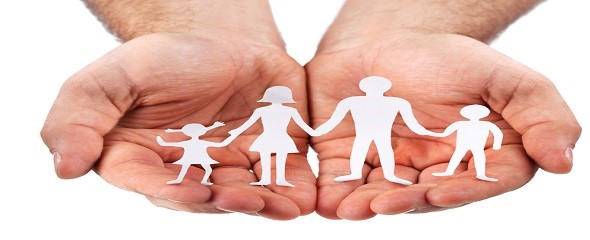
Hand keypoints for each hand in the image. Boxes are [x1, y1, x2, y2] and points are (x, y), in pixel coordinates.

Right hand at [40, 32, 314, 219]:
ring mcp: (234, 169)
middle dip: (227, 202)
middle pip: (209, 199)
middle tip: (243, 198)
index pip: (156, 186)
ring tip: (281, 206)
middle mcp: (191, 174)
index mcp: (146, 163)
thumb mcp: (111, 78)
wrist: (220, 37)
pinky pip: (285, 181)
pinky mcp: (273, 158)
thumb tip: (65, 167)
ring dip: (265, 205)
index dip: (176, 192)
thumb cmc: (162, 59)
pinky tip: (305, 200)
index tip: (196, 188)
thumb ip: (81, 118)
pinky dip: (296, 194)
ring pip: (250, 196)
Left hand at [307, 33, 579, 219]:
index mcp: (473, 159)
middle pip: (420, 197)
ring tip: (351, 209)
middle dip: (402, 203)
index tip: (439, 191)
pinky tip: (324, 203)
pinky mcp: (348, 158)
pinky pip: (341, 183)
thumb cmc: (451, 56)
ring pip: (379, 196)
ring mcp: (388, 168)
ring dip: (364, 206)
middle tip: (384, 204)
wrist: (389, 35)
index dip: (458, 191)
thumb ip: (542, 116)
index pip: (473, 184)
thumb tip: (564, 163)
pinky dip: (332, 195)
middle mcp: (431, 171)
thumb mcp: (505, 78)